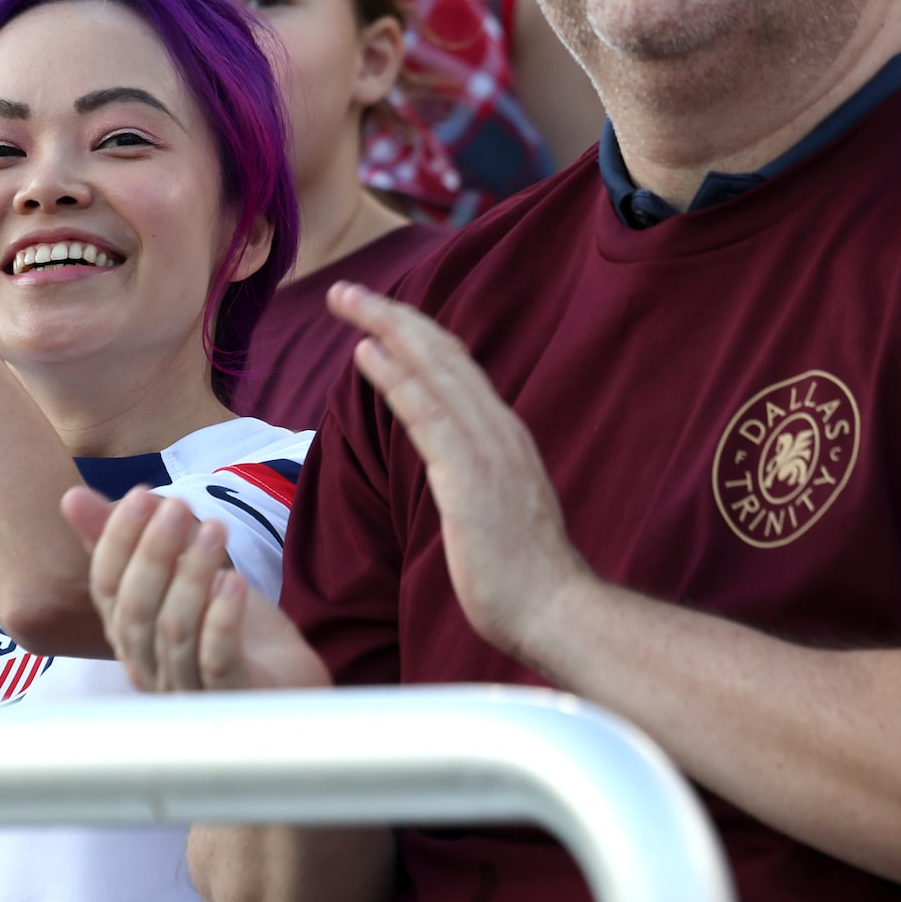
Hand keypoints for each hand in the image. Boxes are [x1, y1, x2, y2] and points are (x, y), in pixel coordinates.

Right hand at [62, 486, 330, 692]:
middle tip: (177, 506)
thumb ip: (127, 540)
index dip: (118, 539)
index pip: (104, 587)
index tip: (141, 494)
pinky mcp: (230, 696)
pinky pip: (216, 659)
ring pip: (175, 630)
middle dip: (154, 551)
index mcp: (126, 633)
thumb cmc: (224, 626)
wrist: (283, 678)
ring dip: (193, 573)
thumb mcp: (179, 572)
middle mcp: (146, 665)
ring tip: (215, 529)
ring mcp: (185, 687)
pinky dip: (222, 618)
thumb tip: (71, 498)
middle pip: (136, 609)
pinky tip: (234, 580)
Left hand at [330, 281, 594, 668]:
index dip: (414, 333)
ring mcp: (488, 449)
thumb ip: (476, 473)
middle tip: (345, 290)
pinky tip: (365, 353)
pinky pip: (427, 414)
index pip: (456, 366)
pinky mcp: (470, 477)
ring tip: (346, 300)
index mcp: (504, 434)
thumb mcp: (496, 506)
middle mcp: (499, 428)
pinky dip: (395, 378)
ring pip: (433, 368)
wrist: (556, 611)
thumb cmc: (522, 573)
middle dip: (391, 314)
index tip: (376, 313)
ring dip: (385, 328)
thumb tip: (450, 462)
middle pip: (441, 352)